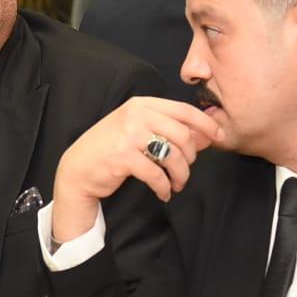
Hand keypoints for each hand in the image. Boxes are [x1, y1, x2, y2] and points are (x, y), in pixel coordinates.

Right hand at [50, 96, 222, 244]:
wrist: (78, 169)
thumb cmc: (110, 150)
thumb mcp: (138, 132)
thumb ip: (169, 130)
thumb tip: (206, 137)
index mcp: (142, 104)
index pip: (184, 110)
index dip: (205, 124)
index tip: (218, 138)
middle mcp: (136, 115)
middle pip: (183, 135)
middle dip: (191, 158)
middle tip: (185, 171)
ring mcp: (128, 135)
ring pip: (173, 155)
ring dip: (180, 175)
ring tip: (176, 184)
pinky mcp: (123, 157)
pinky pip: (157, 174)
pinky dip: (164, 187)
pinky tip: (163, 192)